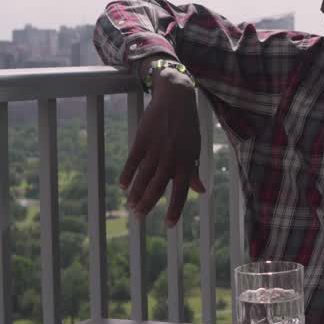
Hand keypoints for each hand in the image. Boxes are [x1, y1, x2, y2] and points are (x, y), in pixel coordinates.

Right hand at [121, 67, 204, 226]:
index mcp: (186, 162)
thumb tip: (201, 191)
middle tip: (139, 217)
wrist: (175, 98)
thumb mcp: (194, 148)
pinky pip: (132, 162)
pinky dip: (127, 175)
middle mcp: (170, 158)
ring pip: (143, 178)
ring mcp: (155, 149)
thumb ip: (193, 171)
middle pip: (157, 188)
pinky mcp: (142, 140)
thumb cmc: (187, 126)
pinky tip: (123, 186)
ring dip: (135, 194)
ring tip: (131, 206)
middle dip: (147, 205)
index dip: (174, 209)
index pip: (181, 192)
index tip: (169, 225)